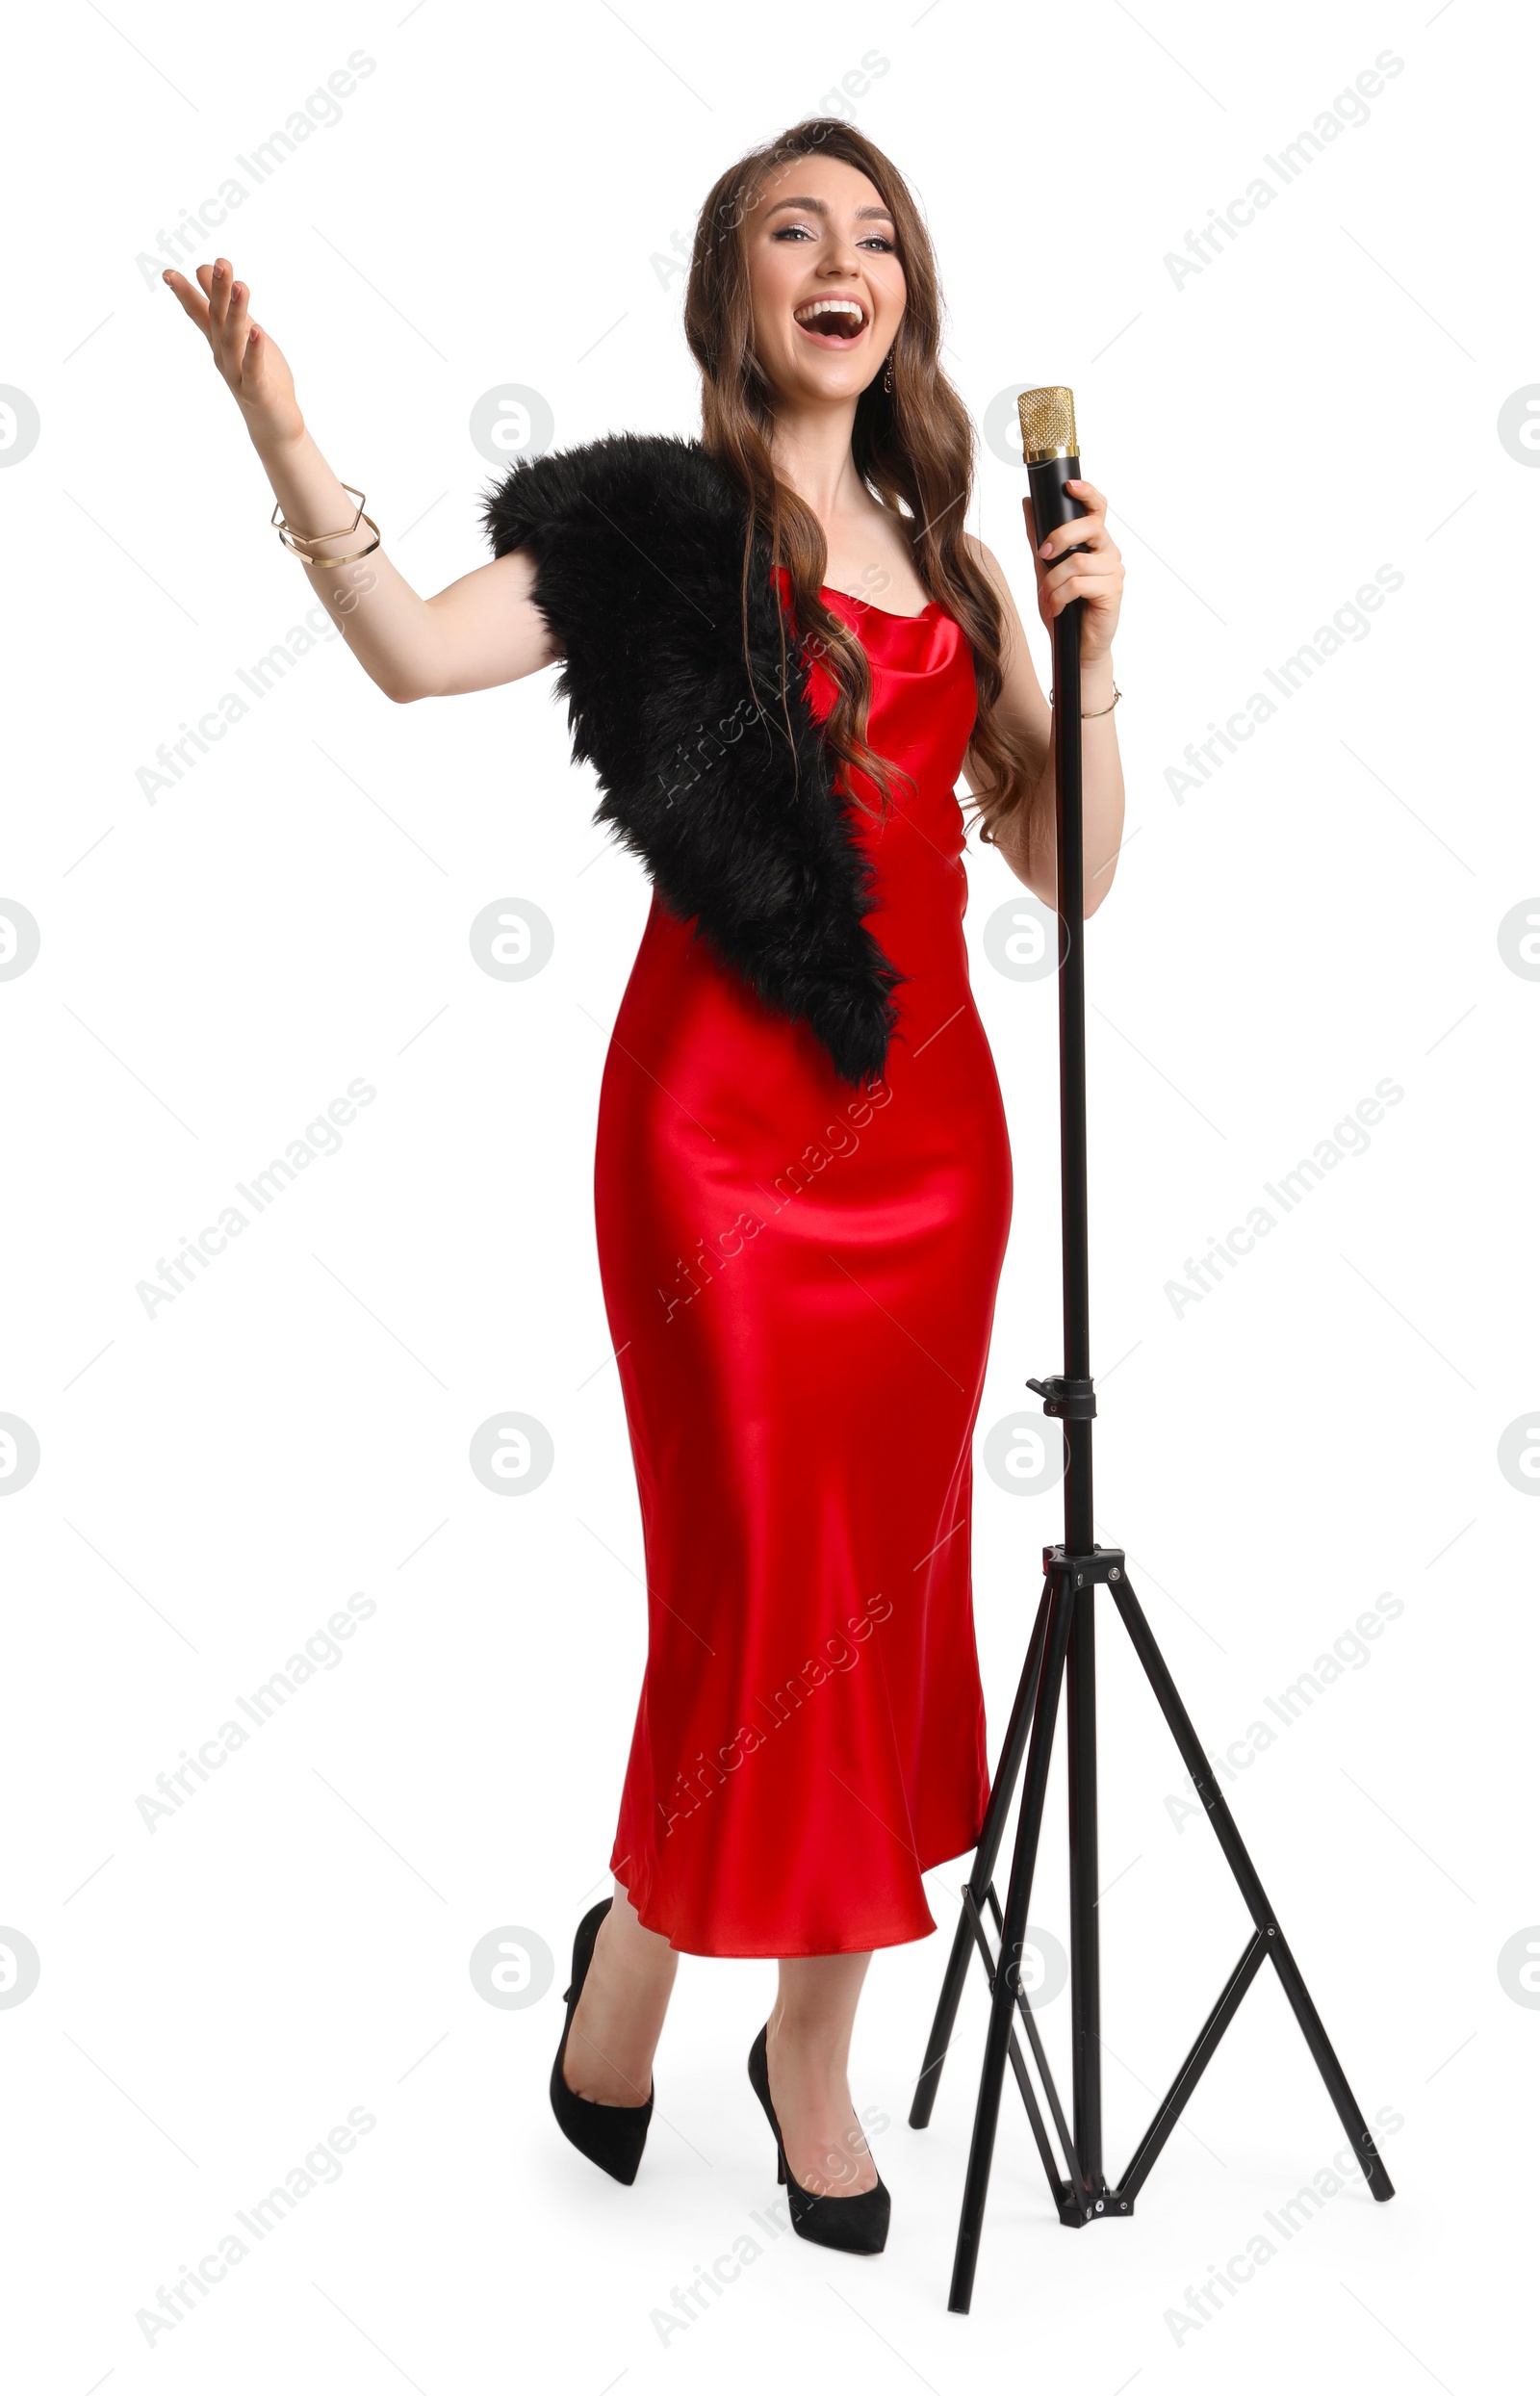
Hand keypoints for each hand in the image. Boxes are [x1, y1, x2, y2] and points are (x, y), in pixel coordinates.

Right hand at [162, 257, 303, 452]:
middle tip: (218, 263)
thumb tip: (203, 269)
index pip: (200, 313)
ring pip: (234, 340)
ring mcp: (237, 374)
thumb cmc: (260, 376)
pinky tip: (257, 331)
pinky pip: (253, 368)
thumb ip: (225, 306)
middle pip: (218, 319)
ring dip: (237, 313)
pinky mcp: (257, 390)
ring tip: (241, 286)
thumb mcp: (241, 336)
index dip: (185, 294)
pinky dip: (254, 350)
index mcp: (220, 341)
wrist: (274, 424)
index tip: (167, 273)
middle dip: (218, 292)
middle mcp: (223, 355)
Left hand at [1024, 479, 1124, 663]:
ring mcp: (1114, 571)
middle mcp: (1109, 552)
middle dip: (1060, 537)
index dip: (1087, 492)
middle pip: (1090, 526)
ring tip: (1048, 599)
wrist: (1075, 648)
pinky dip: (1060, 597)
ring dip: (1054, 582)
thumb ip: (1038, 537)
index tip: (1069, 485)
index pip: (1098, 508)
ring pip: (1078, 561)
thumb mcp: (1044, 569)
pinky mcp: (1113, 592)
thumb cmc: (1065, 608)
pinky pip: (1079, 584)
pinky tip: (1057, 609)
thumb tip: (1028, 503)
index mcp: (1095, 542)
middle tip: (1043, 554)